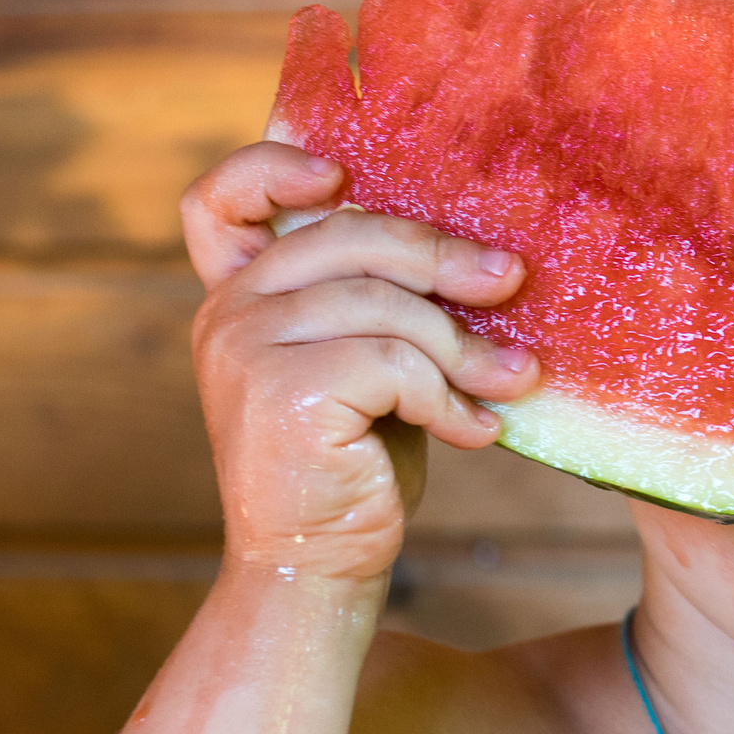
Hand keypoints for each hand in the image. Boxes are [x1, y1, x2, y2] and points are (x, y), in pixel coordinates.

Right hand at [184, 142, 539, 581]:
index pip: (219, 201)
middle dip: (443, 257)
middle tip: (511, 282)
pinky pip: (397, 363)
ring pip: (388, 307)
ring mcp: (246, 349)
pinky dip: (451, 398)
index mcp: (238, 295)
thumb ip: (377, 301)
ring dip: (465, 347)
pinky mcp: (283, 393)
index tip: (343, 177)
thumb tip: (485, 252)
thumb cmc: (355, 461)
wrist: (316, 566)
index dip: (273, 167)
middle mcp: (227, 312)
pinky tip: (477, 431)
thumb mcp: (361, 365)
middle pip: (349, 237)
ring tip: (514, 379)